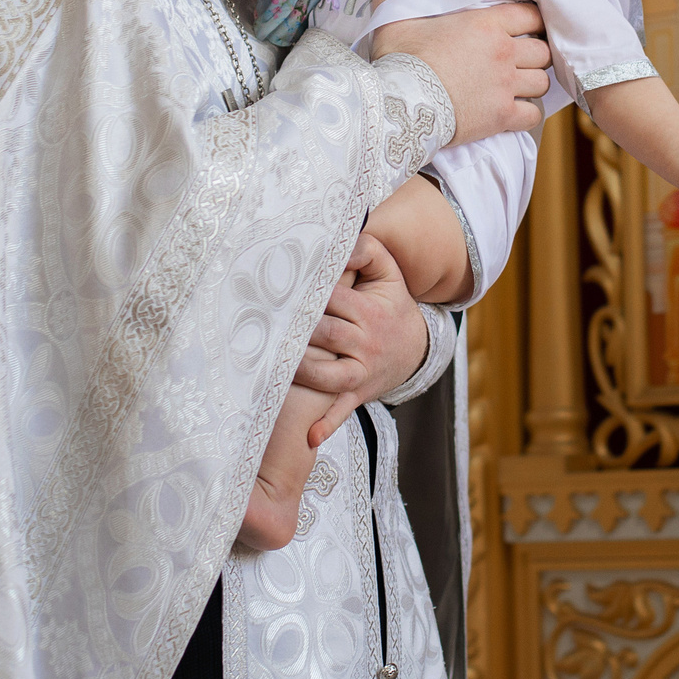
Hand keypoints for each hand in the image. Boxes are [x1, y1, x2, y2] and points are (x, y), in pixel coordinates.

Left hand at [290, 232, 430, 444]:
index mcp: (370, 310)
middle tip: (263, 325)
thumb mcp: (387, 271)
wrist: (416, 346)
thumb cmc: (390, 302)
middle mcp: (367, 342)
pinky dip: (328, 424)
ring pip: (329, 374)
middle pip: (326, 334)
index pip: (332, 300)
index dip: (304, 294)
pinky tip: (309, 436)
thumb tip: (340, 243)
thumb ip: (365, 249)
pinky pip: (343, 410)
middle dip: (297, 331)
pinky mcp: (358, 393)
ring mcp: (363, 371)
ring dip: (301, 371)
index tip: (275, 290)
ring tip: (272, 364)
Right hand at [363, 0, 550, 141]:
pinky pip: (533, 116)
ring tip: (518, 85)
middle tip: (519, 59)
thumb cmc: (400, 59)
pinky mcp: (502, 117)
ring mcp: (506, 86)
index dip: (532, 21)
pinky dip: (528, 114)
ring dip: (532, 83)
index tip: (524, 27)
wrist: (400, 105)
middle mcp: (503, 53)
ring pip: (541, 82)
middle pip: (542, 51)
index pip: (531, 15)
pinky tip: (516, 111)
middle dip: (535, 54)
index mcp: (486, 24)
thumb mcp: (393, 17)